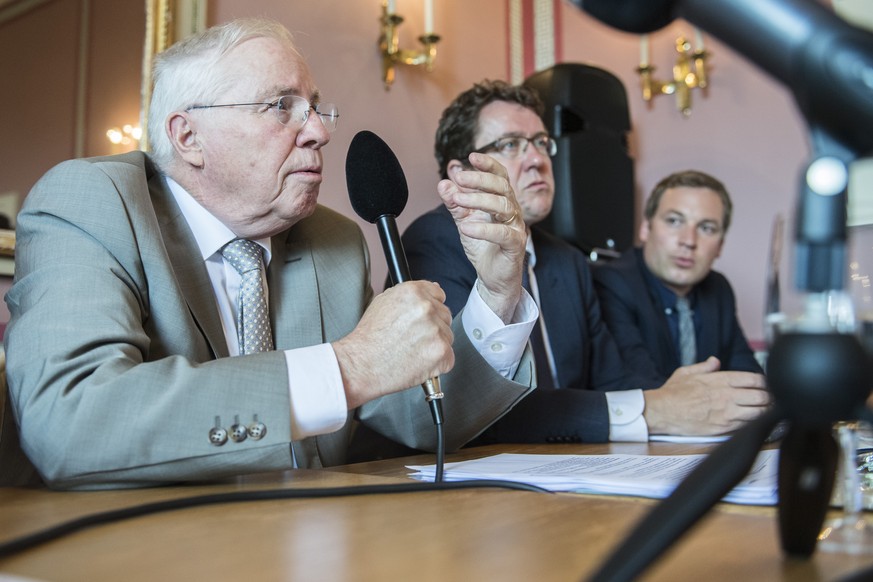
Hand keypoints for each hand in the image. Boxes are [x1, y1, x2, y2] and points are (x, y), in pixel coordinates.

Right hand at [332, 281, 453, 408]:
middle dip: (433, 327)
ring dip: (434, 345)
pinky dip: (437, 363)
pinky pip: (448, 357)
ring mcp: (436, 331)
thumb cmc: (368, 337)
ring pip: (447, 337)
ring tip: (412, 351)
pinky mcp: (442, 353)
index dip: (432, 307)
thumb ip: (410, 295)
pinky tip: (418, 362)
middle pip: (445, 316)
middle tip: (413, 339)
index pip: (438, 294)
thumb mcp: (383, 302)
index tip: (424, 318)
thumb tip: (431, 290)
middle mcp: (427, 308)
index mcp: (414, 293)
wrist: (362, 364)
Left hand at [438, 152, 526, 322]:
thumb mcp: (465, 220)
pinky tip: (466, 228)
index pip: (500, 176)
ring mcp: (516, 227)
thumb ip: (455, 202)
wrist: (493, 277)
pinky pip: (502, 234)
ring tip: (457, 200)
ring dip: (478, 200)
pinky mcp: (515, 245)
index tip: (471, 157)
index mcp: (502, 201)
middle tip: (459, 178)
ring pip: (503, 206)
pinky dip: (483, 229)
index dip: (488, 164)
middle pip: (502, 187)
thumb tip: (443, 183)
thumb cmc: (484, 246)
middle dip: (479, 180)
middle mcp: (512, 211)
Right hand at [643, 356, 770, 435]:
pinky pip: (748, 425)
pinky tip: (756, 422)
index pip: (754, 379)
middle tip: (771, 400)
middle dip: (770, 398)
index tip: (766, 386)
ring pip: (759, 413)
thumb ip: (704, 366)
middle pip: (762, 397)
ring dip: (766, 412)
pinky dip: (754, 424)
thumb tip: (715, 361)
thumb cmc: (672, 393)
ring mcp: (727, 413)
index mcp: (720, 380)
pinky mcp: (724, 428)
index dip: (765, 383)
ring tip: (767, 412)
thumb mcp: (686, 372)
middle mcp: (727, 396)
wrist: (662, 412)